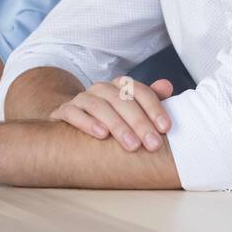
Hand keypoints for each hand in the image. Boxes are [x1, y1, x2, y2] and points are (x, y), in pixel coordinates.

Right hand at [50, 77, 172, 151]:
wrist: (72, 121)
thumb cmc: (110, 119)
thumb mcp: (132, 110)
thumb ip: (151, 99)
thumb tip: (167, 86)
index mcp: (120, 86)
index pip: (140, 91)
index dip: (154, 108)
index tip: (165, 128)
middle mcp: (101, 89)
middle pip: (121, 100)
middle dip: (139, 122)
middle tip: (152, 144)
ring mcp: (81, 98)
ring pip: (99, 106)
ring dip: (117, 125)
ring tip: (132, 145)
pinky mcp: (64, 111)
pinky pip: (74, 113)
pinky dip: (87, 122)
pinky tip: (101, 135)